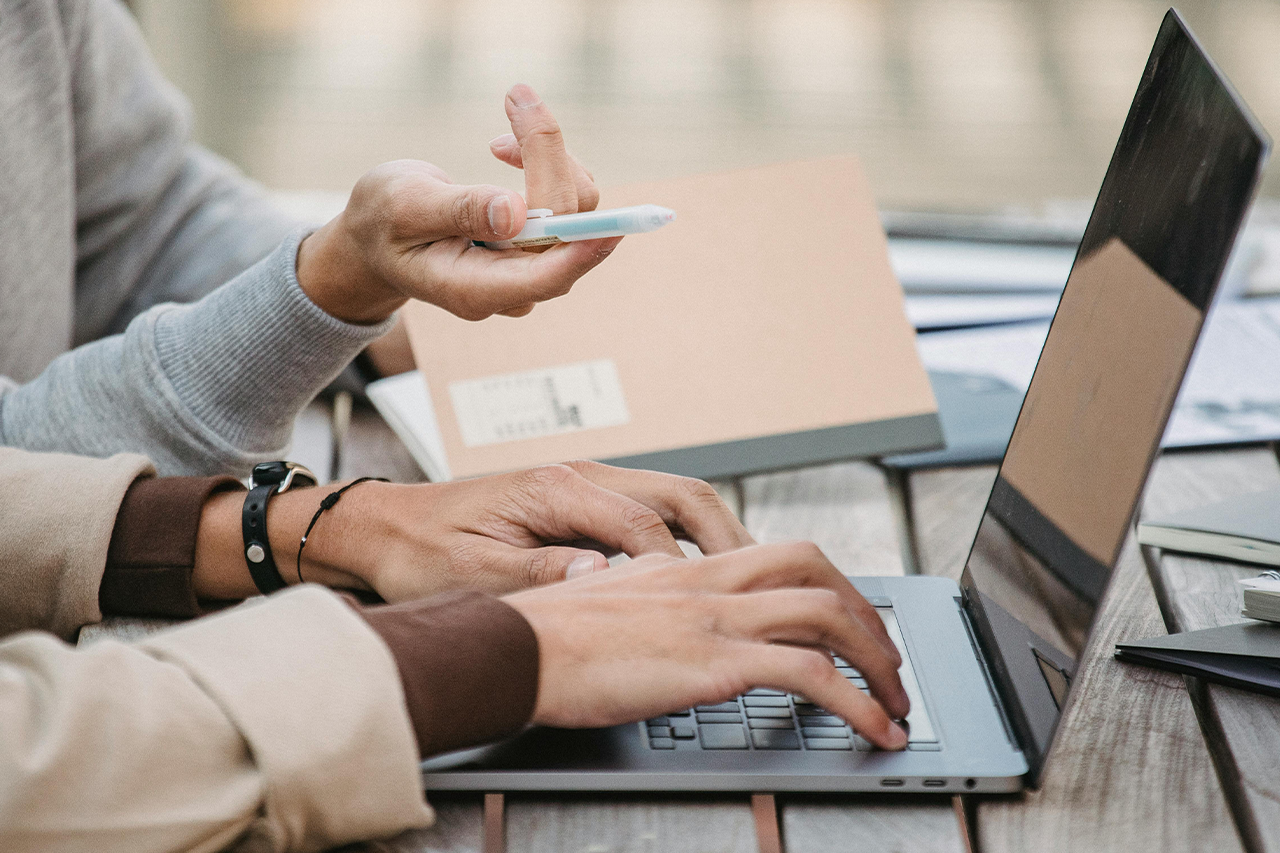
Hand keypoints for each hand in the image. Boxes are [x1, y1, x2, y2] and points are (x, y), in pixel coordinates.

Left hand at [192, 461, 752, 601]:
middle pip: (682, 494)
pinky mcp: (579, 502)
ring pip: (674, 498)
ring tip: (744, 582)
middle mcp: (579, 477)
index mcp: (557, 488)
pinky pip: (652, 513)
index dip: (680, 567)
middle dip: (728, 538)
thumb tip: (603, 579)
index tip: (705, 605)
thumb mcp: (473, 573)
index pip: (645, 522)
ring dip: (714, 536)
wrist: (382, 529)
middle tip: (761, 585)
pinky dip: (685, 541)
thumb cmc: (420, 551)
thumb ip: (541, 574)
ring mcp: (583, 485)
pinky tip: (695, 577)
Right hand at [296, 83, 618, 324]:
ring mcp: (529, 268)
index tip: (612, 228)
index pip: (544, 277)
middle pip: (565, 229)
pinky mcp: (540, 245)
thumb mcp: (404, 207)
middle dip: (548, 157)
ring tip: (502, 126)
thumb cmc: (382, 222)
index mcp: (474, 289)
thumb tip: (514, 214)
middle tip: (516, 96)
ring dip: (546, 155)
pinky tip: (507, 149)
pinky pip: (568, 203)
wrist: (377, 236)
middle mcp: (512, 287)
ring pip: (575, 211)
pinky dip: (546, 162)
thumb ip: (458, 211)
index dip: (580, 251)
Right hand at [503, 542, 911, 749]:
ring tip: (896, 705)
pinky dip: (858, 703)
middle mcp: (709, 583)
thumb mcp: (608, 601)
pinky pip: (811, 675)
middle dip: (867, 615)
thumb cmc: (545, 636)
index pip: (780, 555)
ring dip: (878, 662)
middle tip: (887, 660)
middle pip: (818, 571)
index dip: (828, 586)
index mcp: (686, 569)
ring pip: (828, 616)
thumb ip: (648, 601)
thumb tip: (664, 618)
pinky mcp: (713, 664)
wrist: (512, 649)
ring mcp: (715, 619)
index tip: (848, 621)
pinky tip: (873, 731)